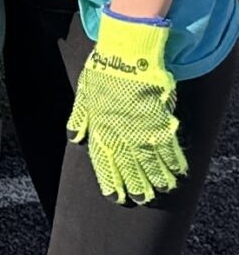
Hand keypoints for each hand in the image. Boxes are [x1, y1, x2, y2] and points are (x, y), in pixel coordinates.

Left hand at [69, 13, 186, 203]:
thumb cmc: (103, 71)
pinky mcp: (161, 120)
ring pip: (151, 161)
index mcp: (101, 128)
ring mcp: (143, 129)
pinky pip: (170, 146)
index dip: (110, 180)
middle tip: (141, 199)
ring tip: (160, 192)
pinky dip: (175, 160)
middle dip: (135, 185)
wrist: (127, 55)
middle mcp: (122, 133)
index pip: (104, 162)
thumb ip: (80, 119)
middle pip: (130, 166)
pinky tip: (178, 172)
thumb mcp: (84, 95)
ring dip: (157, 178)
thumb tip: (74, 139)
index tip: (115, 196)